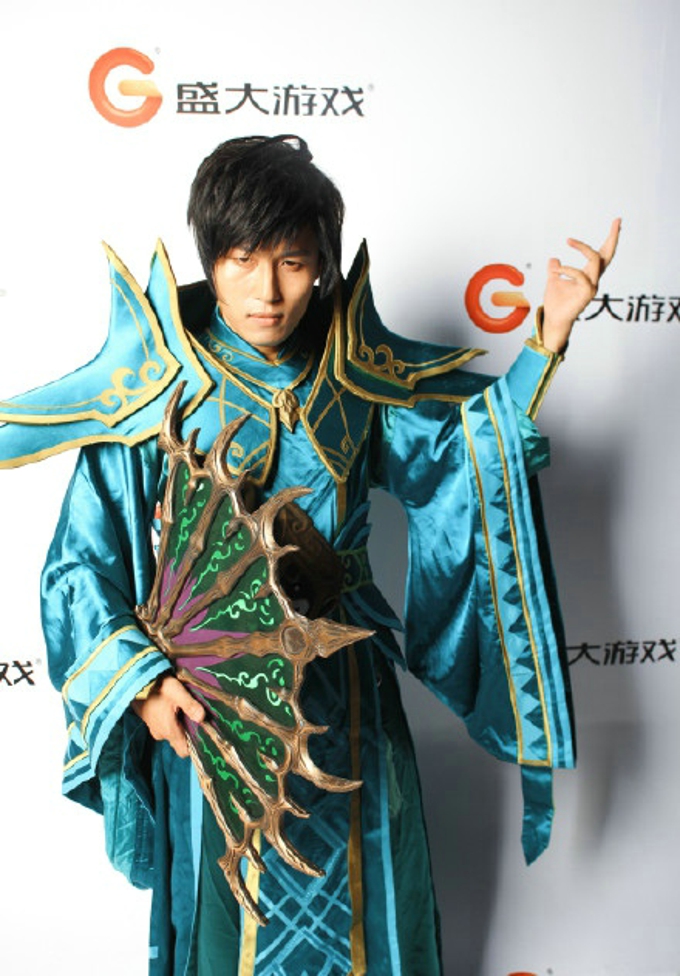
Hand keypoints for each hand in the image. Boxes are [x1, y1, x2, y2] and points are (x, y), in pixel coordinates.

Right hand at [131, 674, 204, 757]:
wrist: (137, 682)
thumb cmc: (158, 687)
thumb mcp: (177, 692)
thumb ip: (190, 705)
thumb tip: (202, 718)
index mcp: (169, 730)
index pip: (184, 751)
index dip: (194, 745)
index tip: (201, 733)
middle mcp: (161, 734)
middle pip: (179, 742)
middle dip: (188, 733)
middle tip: (193, 716)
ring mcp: (155, 729)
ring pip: (172, 734)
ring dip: (179, 725)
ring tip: (183, 709)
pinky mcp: (151, 724)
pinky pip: (165, 728)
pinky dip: (171, 721)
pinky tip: (173, 708)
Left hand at [542, 218, 620, 353]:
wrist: (553, 319)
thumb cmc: (556, 303)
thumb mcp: (553, 280)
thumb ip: (555, 269)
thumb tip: (553, 259)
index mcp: (588, 274)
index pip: (602, 254)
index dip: (609, 239)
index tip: (616, 222)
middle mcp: (593, 279)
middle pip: (608, 255)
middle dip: (613, 238)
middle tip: (618, 221)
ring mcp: (592, 286)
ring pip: (596, 261)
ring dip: (583, 248)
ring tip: (569, 241)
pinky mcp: (587, 294)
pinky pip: (581, 275)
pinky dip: (568, 269)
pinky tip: (556, 270)